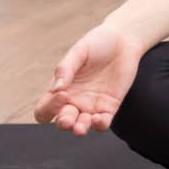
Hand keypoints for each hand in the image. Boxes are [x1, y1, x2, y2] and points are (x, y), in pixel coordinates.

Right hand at [33, 23, 147, 136]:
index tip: (61, 94)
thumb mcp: (78, 52)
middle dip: (63, 123)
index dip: (48, 108)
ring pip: (81, 126)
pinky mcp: (110, 107)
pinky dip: (99, 125)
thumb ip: (65, 69)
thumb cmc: (97, 44)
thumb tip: (55, 90)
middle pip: (62, 122)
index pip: (45, 109)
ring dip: (79, 129)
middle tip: (68, 119)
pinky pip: (103, 123)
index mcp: (60, 89)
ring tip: (80, 128)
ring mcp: (92, 106)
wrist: (123, 40)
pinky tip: (98, 119)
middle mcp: (74, 101)